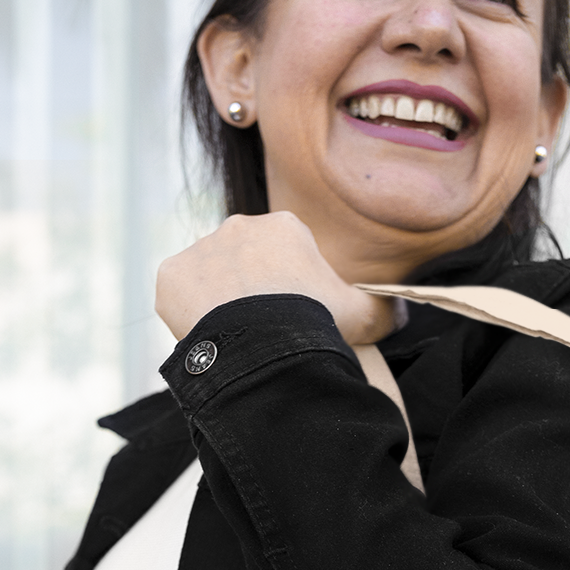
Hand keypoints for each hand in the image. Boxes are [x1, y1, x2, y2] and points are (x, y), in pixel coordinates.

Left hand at [155, 211, 398, 347]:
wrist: (265, 344)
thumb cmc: (317, 322)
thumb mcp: (364, 315)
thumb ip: (382, 308)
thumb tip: (398, 311)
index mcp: (283, 226)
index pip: (283, 256)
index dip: (290, 290)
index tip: (293, 318)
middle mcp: (239, 225)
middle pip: (243, 263)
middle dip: (251, 292)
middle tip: (262, 331)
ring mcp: (201, 248)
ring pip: (208, 278)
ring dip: (217, 303)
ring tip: (234, 340)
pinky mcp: (171, 275)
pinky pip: (177, 294)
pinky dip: (188, 315)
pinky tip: (209, 339)